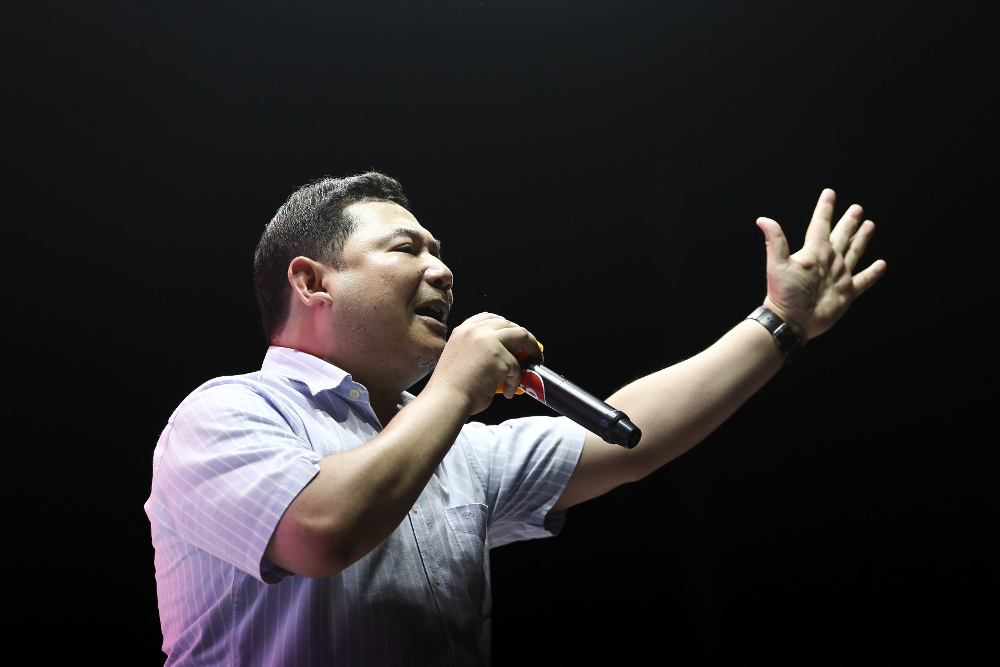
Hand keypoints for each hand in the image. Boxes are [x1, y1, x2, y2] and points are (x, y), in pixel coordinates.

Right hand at [424, 313, 543, 413]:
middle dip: (524, 338)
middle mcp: (476, 331)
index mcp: (464, 330)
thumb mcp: (461, 356)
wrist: (446, 399)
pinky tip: (509, 391)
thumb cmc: (451, 386)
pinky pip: (518, 367)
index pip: (490, 318)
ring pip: (522, 337)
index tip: (514, 336)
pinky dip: (516, 381)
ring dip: (532, 350)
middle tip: (531, 351)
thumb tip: (505, 356)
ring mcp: (489, 342)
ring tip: (533, 364)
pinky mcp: (500, 357)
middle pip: (509, 325)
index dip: (506, 326)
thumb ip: (480, 349)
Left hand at [756, 189, 886, 342]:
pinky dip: (873, 273)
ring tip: (870, 225)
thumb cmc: (784, 294)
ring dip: (861, 240)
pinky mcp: (846, 292)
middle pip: (841, 235)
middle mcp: (828, 261)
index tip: (829, 193)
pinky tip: (881, 264)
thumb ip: (775, 241)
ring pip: (854, 252)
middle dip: (849, 222)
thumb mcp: (777, 264)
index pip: (820, 224)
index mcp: (814, 252)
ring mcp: (838, 276)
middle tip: (857, 208)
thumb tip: (762, 220)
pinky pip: (863, 280)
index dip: (825, 209)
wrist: (792, 320)